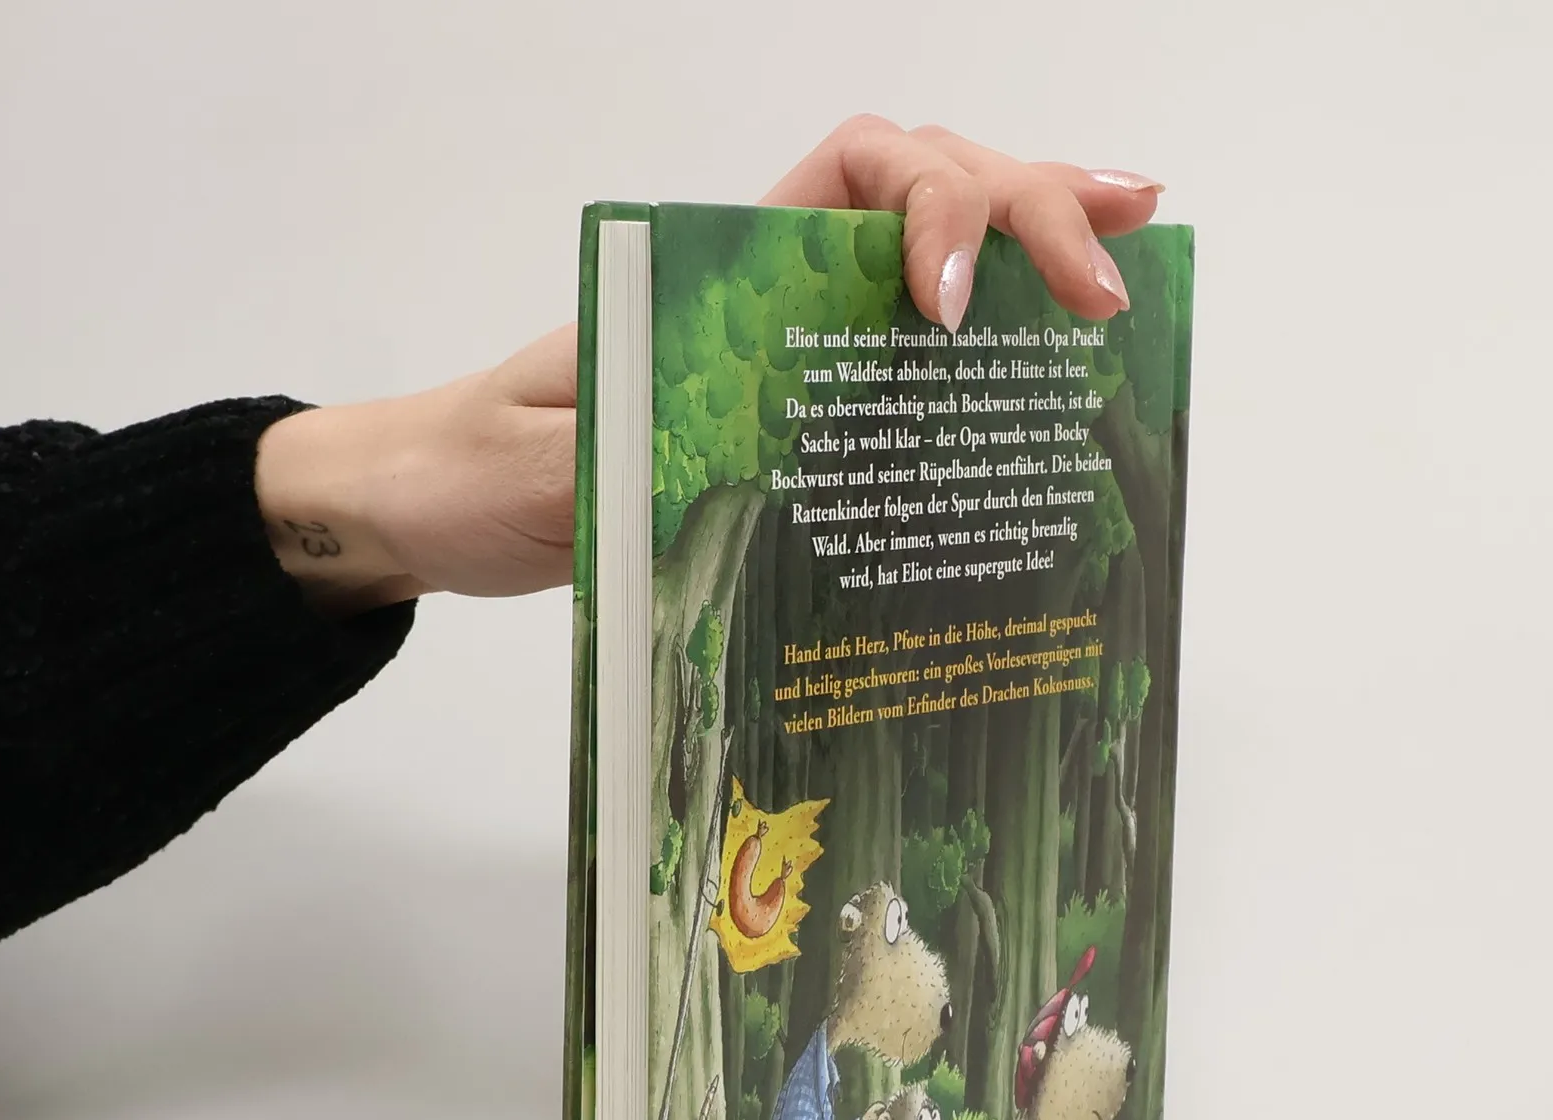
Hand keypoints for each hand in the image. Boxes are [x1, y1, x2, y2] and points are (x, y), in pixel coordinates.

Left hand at [256, 119, 1161, 611]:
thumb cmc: (466, 473)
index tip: (951, 308)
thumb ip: (643, 452)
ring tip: (1132, 249)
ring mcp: (784, 344)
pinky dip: (987, 335)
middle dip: (1025, 215)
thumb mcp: (551, 468)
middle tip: (1109, 284)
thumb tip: (758, 455)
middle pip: (920, 194)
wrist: (420, 505)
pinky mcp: (787, 410)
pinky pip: (904, 355)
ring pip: (928, 253)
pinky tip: (1054, 342)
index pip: (852, 179)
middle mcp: (762, 290)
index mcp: (711, 277)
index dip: (931, 212)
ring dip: (1034, 238)